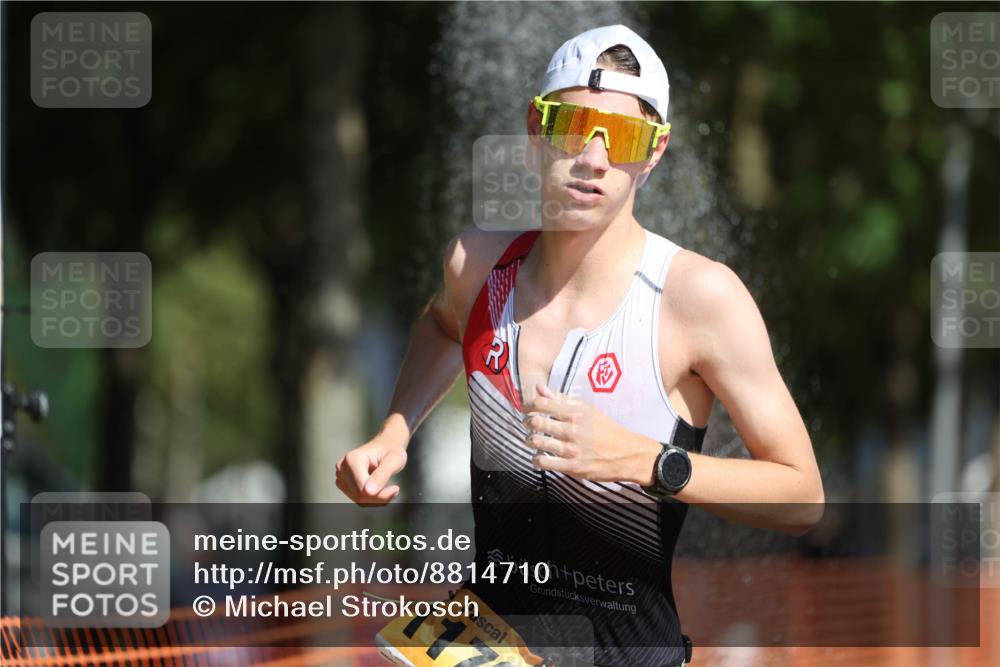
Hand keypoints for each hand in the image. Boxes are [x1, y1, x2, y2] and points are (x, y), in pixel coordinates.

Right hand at [335, 435, 406, 505]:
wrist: (386, 445)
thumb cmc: (391, 450)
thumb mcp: (394, 460)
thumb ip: (382, 475)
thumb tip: (368, 492)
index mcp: (352, 459)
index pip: (364, 490)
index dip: (382, 494)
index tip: (396, 489)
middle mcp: (342, 467)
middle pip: (360, 496)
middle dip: (380, 497)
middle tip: (394, 490)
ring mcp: (341, 475)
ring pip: (358, 500)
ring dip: (376, 499)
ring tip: (388, 489)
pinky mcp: (343, 482)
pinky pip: (357, 499)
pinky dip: (371, 498)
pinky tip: (380, 489)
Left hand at [522, 383, 660, 483]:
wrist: (628, 454)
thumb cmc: (607, 430)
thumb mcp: (588, 410)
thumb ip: (562, 400)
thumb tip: (540, 388)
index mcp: (576, 413)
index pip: (542, 403)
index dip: (529, 405)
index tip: (528, 408)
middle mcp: (572, 429)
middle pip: (536, 422)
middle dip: (527, 422)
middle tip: (528, 424)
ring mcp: (571, 449)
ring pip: (537, 442)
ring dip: (530, 441)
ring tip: (533, 440)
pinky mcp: (572, 466)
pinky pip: (544, 463)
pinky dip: (537, 460)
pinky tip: (539, 457)